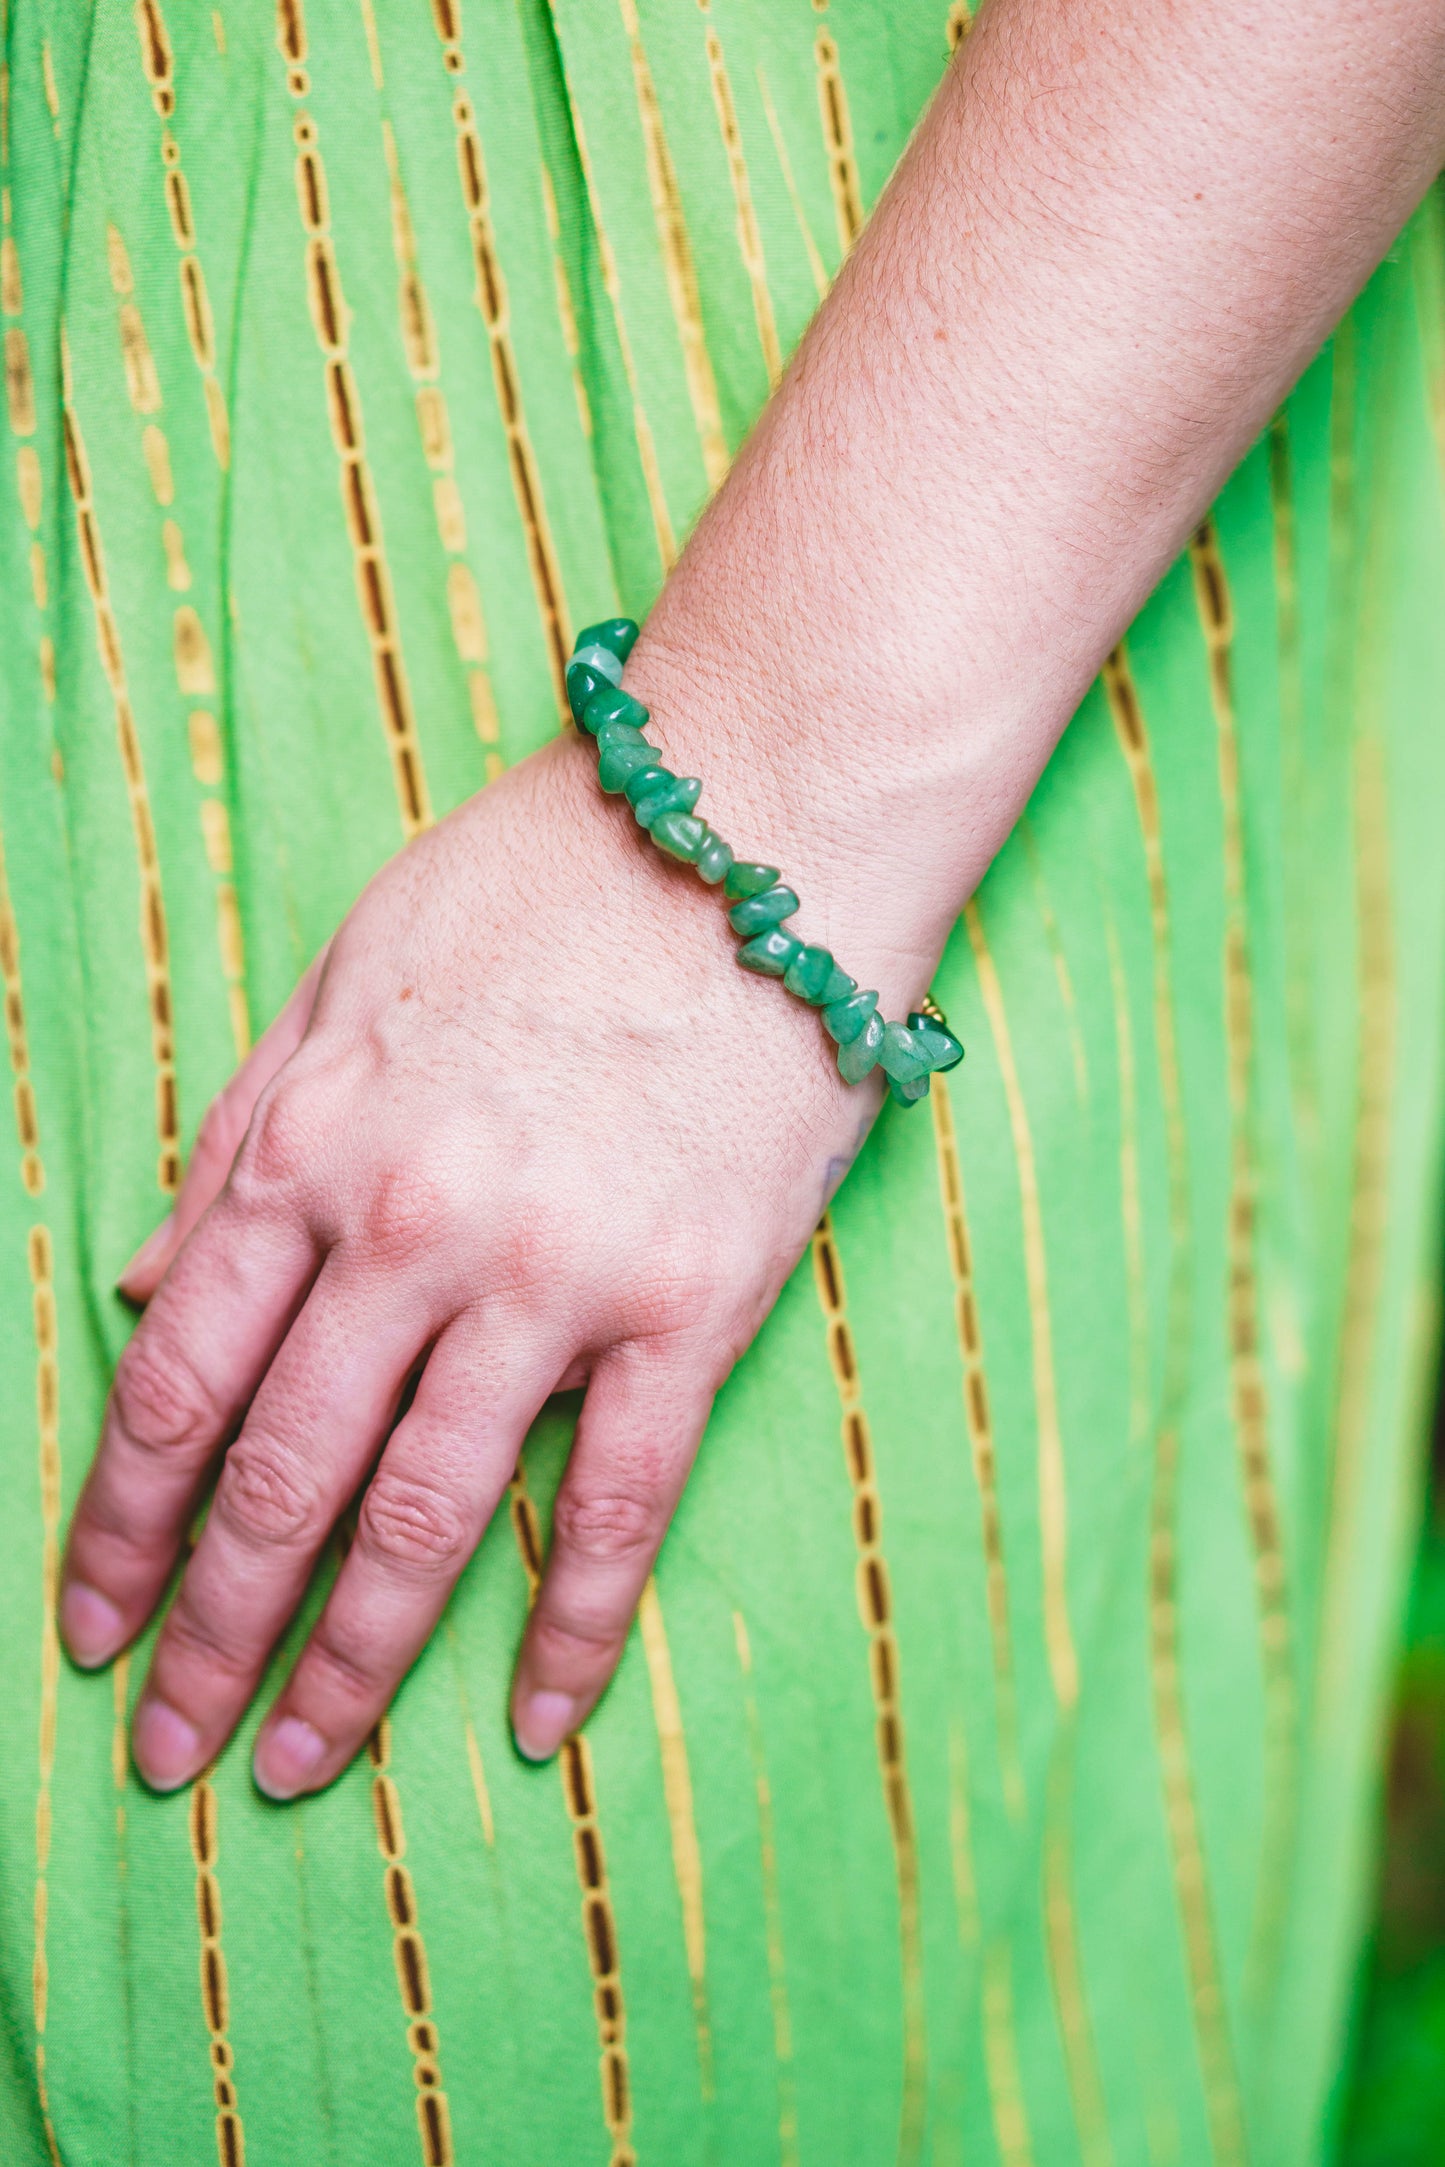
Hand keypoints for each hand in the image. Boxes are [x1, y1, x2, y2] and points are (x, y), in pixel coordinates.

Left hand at [59, 719, 922, 1796]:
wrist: (754, 824)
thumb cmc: (542, 882)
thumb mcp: (341, 974)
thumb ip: (237, 1134)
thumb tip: (137, 1285)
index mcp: (310, 1149)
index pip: (177, 1384)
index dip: (120, 1525)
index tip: (91, 1621)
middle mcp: (412, 1231)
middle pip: (281, 1482)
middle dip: (206, 1635)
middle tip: (166, 1746)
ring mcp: (554, 1278)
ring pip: (424, 1520)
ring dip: (350, 1665)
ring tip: (299, 1764)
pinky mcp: (689, 1307)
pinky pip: (617, 1506)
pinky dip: (571, 1630)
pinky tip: (539, 1721)